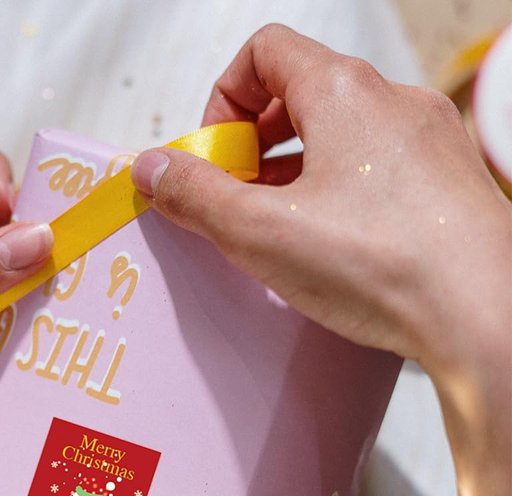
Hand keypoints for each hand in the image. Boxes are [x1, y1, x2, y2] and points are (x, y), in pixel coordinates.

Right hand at [132, 25, 510, 495]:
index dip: (216, 95)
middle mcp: (386, 124)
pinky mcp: (430, 224)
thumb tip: (135, 179)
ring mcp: (416, 172)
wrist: (507, 328)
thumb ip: (197, 201)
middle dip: (242, 160)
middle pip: (291, 106)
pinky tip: (303, 294)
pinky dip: (320, 234)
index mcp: (343, 106)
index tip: (198, 164)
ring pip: (327, 162)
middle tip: (216, 230)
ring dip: (281, 205)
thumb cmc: (400, 274)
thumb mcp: (271, 233)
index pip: (262, 53)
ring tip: (251, 271)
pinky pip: (356, 208)